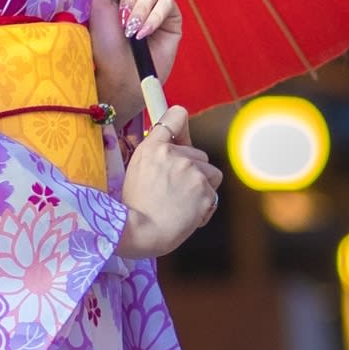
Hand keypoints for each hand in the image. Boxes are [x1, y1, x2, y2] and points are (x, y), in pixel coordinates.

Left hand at [91, 0, 181, 102]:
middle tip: (123, 13)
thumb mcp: (99, 6)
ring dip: (141, 7)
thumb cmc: (105, 45)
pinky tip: (143, 34)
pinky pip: (168, 4)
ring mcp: (158, 3)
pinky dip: (153, 18)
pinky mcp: (172, 19)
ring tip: (131, 29)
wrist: (119, 75)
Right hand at [114, 105, 220, 259]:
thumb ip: (155, 156)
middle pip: (200, 155)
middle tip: (174, 192)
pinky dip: (204, 208)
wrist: (140, 232)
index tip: (182, 134)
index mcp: (152, 147)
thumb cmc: (134, 208)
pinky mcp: (205, 191)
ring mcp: (191, 172)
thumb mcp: (135, 171)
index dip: (182, 125)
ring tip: (182, 204)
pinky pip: (213, 197)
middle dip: (193, 171)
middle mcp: (174, 154)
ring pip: (212, 174)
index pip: (176, 116)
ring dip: (202, 188)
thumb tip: (173, 145)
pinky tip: (186, 216)